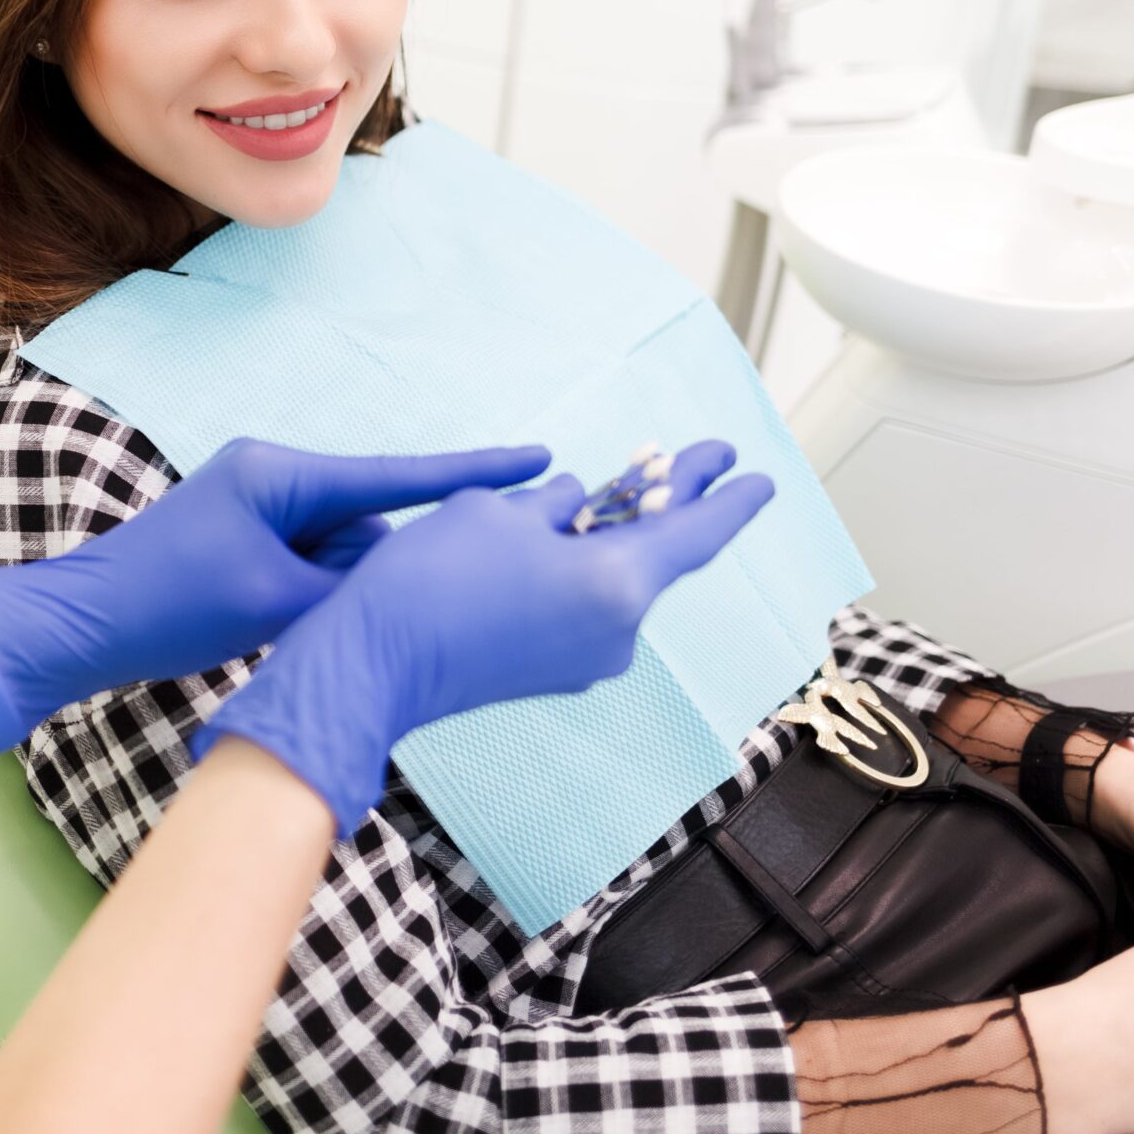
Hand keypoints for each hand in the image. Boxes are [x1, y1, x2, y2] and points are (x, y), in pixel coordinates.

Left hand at [0, 439, 551, 763]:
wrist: (83, 624)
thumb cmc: (167, 605)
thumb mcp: (274, 601)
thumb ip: (350, 587)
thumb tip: (398, 577)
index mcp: (283, 475)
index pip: (397, 476)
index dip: (471, 473)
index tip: (537, 456)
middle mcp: (275, 481)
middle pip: (369, 524)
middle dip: (383, 565)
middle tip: (377, 591)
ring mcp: (259, 513)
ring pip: (342, 554)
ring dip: (344, 592)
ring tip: (306, 620)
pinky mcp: (248, 546)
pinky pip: (312, 568)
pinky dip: (319, 599)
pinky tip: (299, 626)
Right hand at [193, 441, 774, 831]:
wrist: (375, 666)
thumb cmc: (436, 577)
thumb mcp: (498, 510)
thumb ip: (555, 504)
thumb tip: (575, 509)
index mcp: (618, 584)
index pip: (697, 533)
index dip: (730, 499)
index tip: (758, 475)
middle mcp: (617, 630)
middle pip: (654, 555)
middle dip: (668, 504)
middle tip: (693, 461)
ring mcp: (586, 660)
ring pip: (612, 581)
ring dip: (612, 539)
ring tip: (603, 495)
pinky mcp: (551, 672)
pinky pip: (582, 607)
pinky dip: (579, 571)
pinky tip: (553, 544)